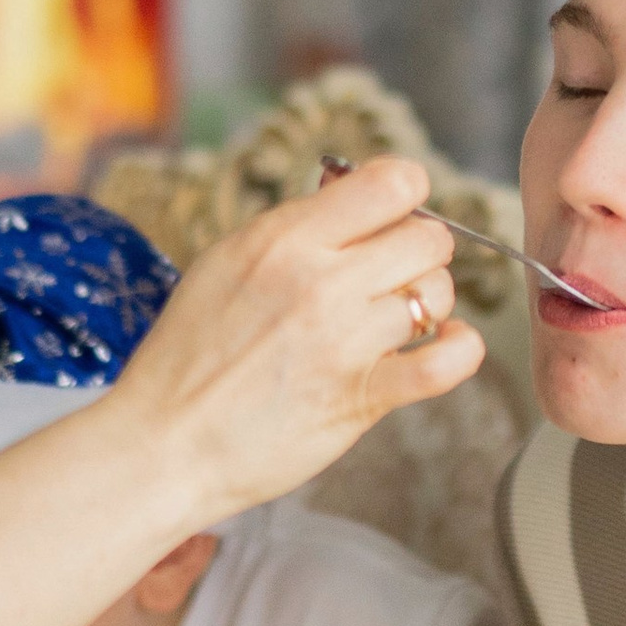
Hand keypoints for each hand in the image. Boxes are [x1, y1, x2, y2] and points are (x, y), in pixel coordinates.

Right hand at [111, 159, 476, 525]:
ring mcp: (345, 341)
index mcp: (284, 238)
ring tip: (396, 320)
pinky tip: (445, 346)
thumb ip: (294, 228)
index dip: (404, 196)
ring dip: (427, 305)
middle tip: (393, 275)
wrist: (165, 442)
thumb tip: (352, 192)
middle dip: (420, 252)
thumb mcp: (227, 263)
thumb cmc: (188, 356)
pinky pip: (447, 363)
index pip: (393, 182)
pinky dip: (460, 350)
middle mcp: (320, 281)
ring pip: (438, 294)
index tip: (391, 216)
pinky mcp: (362, 398)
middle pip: (428, 236)